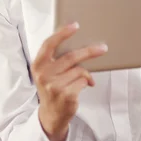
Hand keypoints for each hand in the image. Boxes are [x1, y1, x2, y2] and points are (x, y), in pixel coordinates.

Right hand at [31, 22, 107, 140]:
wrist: (51, 114)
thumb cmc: (52, 88)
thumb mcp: (47, 72)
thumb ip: (55, 59)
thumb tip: (78, 44)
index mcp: (38, 65)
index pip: (49, 44)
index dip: (62, 33)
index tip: (75, 25)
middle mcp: (44, 75)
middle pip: (71, 57)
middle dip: (89, 51)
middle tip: (102, 48)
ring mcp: (54, 86)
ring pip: (80, 70)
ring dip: (85, 73)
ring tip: (84, 78)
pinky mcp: (66, 95)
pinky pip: (83, 80)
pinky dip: (87, 81)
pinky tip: (83, 86)